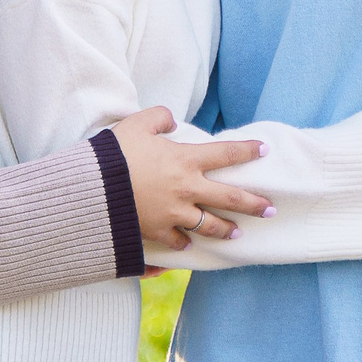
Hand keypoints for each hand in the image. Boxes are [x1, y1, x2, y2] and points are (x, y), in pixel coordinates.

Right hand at [107, 107, 270, 251]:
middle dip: (254, 205)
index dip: (248, 151)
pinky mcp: (157, 231)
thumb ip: (159, 117)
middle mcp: (187, 189)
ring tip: (237, 233)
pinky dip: (184, 242)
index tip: (264, 150)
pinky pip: (178, 240)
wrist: (91, 189)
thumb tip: (171, 121)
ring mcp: (174, 213)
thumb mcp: (136, 124)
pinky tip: (190, 244)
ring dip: (226, 229)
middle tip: (270, 210)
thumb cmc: (114, 153)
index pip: (226, 153)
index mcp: (186, 160)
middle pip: (231, 198)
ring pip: (210, 225)